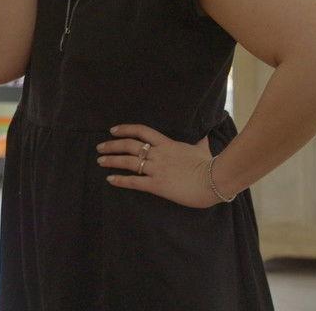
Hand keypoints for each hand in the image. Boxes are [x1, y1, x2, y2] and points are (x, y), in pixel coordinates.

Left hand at [97, 124, 226, 208]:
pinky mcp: (158, 185)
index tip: (113, 130)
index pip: (142, 131)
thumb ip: (200, 143)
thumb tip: (206, 136)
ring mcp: (157, 169)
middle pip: (130, 145)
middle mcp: (159, 154)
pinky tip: (110, 179)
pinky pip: (135, 182)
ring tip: (100, 161)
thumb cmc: (211, 165)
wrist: (216, 180)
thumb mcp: (202, 149)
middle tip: (100, 147)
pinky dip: (120, 180)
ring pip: (129, 162)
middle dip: (112, 145)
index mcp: (167, 144)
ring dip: (112, 160)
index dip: (125, 129)